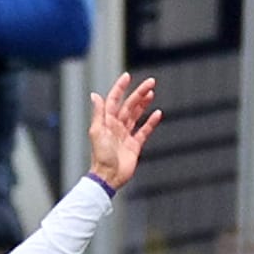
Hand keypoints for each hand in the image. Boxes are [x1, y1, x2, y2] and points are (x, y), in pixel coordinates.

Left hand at [86, 73, 159, 191]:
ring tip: (152, 93)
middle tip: (150, 82)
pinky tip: (157, 113)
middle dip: (139, 93)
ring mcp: (126, 135)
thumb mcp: (96, 132)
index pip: (114, 100)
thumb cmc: (100, 156)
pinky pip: (144, 131)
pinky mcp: (134, 146)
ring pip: (136, 115)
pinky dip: (150, 122)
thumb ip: (98, 113)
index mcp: (106, 122)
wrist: (108, 177)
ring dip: (144, 104)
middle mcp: (116, 126)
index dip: (120, 88)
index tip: (127, 76)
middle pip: (129, 105)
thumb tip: (95, 95)